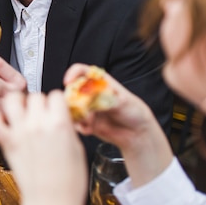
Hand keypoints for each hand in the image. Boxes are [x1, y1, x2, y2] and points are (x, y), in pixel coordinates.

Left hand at [0, 91, 86, 204]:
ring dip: (17, 103)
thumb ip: (66, 127)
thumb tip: (61, 117)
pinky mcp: (6, 142)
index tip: (56, 110)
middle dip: (39, 104)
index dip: (57, 102)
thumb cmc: (69, 181)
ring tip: (21, 113)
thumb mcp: (77, 148)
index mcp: (60, 123)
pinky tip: (4, 123)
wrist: (52, 202)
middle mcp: (38, 124)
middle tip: (40, 116)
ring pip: (12, 99)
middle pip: (35, 96)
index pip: (56, 95)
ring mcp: (20, 131)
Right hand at [65, 63, 172, 186]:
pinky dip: (79, 126)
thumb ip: (105, 99)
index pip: (82, 71)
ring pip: (71, 108)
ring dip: (76, 115)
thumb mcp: (122, 102)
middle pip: (72, 90)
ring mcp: (88, 108)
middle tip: (80, 109)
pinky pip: (75, 123)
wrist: (137, 133)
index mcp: (100, 83)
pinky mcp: (86, 122)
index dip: (73, 73)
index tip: (68, 82)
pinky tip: (89, 130)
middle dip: (72, 99)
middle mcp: (91, 94)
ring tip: (88, 122)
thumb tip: (89, 100)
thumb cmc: (134, 111)